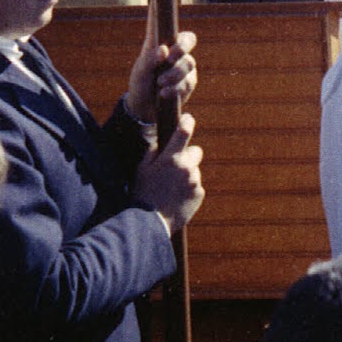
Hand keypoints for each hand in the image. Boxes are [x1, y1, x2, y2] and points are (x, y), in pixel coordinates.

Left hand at [123, 13, 196, 121]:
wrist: (145, 110)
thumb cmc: (140, 84)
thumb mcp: (140, 71)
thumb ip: (150, 59)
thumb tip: (163, 50)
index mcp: (158, 42)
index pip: (161, 20)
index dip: (162, 3)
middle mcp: (173, 51)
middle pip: (189, 39)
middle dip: (183, 47)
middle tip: (170, 57)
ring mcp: (183, 66)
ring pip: (189, 63)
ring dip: (174, 75)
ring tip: (160, 84)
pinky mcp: (188, 82)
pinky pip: (189, 81)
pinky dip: (177, 88)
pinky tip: (165, 94)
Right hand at [133, 116, 203, 231]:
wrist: (151, 223)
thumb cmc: (143, 194)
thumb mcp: (142, 169)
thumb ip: (153, 151)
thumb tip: (162, 142)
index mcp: (171, 158)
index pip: (184, 132)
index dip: (187, 122)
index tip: (187, 118)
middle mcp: (187, 168)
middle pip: (196, 151)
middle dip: (187, 156)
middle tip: (174, 166)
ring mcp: (195, 181)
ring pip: (195, 170)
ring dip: (187, 174)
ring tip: (171, 188)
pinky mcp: (200, 194)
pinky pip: (196, 185)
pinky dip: (189, 189)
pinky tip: (176, 197)